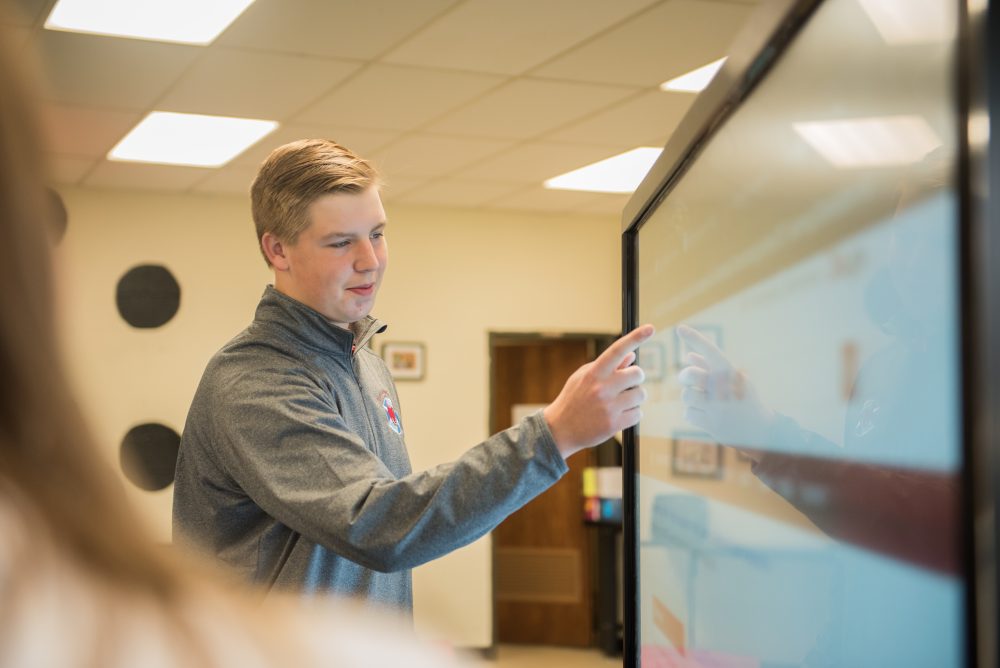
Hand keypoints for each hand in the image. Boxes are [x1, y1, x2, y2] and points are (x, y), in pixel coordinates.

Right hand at [543, 324, 654, 458]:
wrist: (560, 429)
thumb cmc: (573, 399)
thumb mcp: (583, 377)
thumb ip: (608, 367)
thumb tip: (632, 356)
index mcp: (594, 373)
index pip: (617, 350)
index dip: (635, 338)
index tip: (650, 328)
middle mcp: (602, 388)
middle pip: (637, 374)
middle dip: (634, 379)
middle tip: (624, 385)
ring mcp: (609, 407)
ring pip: (640, 395)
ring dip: (634, 398)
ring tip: (619, 402)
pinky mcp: (614, 424)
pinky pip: (638, 413)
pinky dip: (633, 414)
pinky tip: (619, 414)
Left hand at [676, 325, 773, 453]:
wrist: (762, 431)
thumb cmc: (745, 400)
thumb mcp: (736, 381)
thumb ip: (711, 368)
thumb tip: (689, 356)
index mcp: (731, 373)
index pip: (711, 351)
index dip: (695, 338)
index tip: (680, 328)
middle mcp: (724, 388)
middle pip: (689, 374)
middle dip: (685, 376)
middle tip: (689, 380)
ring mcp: (717, 408)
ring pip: (686, 395)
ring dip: (692, 398)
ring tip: (707, 403)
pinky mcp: (711, 425)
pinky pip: (688, 413)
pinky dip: (694, 414)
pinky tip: (708, 417)